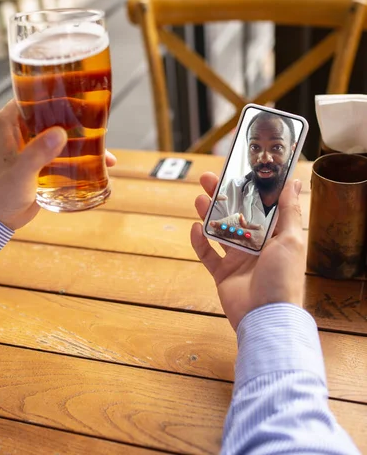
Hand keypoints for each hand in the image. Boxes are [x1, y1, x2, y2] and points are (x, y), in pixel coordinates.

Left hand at [0, 100, 116, 229]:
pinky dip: (84, 153)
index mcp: (11, 120)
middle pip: (55, 110)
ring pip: (65, 129)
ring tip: (104, 142)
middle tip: (100, 117)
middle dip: (77, 113)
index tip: (80, 90)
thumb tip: (60, 134)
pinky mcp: (46, 157)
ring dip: (84, 135)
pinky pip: (68, 149)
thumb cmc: (2, 193)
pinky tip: (103, 161)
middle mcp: (23, 126)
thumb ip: (37, 154)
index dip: (57, 89)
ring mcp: (36, 142)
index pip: (34, 92)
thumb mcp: (21, 172)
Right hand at [191, 172, 304, 329]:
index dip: (247, 189)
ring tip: (199, 198)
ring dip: (209, 214)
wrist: (266, 316)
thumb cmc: (283, 278)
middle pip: (235, 215)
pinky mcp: (223, 274)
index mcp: (274, 236)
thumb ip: (289, 210)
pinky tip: (195, 228)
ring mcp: (238, 260)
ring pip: (219, 231)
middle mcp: (256, 246)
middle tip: (208, 178)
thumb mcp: (291, 238)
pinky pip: (208, 255)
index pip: (259, 206)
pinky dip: (200, 242)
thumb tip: (293, 181)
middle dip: (222, 196)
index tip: (236, 171)